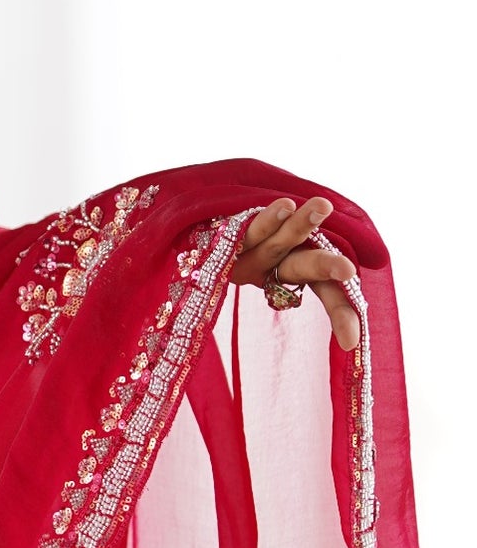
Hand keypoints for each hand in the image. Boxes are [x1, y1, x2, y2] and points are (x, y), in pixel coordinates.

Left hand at [230, 197, 360, 351]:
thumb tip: (355, 277)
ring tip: (323, 206)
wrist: (192, 234)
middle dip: (327, 268)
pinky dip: (267, 219)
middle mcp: (274, 263)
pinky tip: (286, 205)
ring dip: (301, 224)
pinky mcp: (227, 239)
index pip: (327, 291)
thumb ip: (316, 259)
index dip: (341, 315)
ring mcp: (249, 252)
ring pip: (277, 241)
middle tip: (348, 270)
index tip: (352, 342)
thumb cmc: (249, 244)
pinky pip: (247, 230)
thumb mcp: (285, 253)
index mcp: (296, 269)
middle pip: (305, 267)